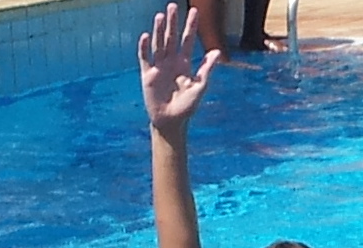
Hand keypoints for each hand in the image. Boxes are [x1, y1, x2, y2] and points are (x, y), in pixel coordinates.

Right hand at [138, 3, 221, 133]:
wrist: (171, 121)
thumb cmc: (187, 106)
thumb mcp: (200, 86)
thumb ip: (206, 69)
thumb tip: (217, 52)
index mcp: (184, 63)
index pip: (187, 40)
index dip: (190, 26)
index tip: (194, 11)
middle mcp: (171, 61)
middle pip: (171, 38)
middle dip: (173, 22)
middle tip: (172, 6)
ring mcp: (158, 67)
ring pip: (158, 44)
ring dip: (159, 30)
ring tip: (160, 16)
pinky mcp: (148, 75)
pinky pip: (145, 58)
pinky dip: (145, 48)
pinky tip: (146, 36)